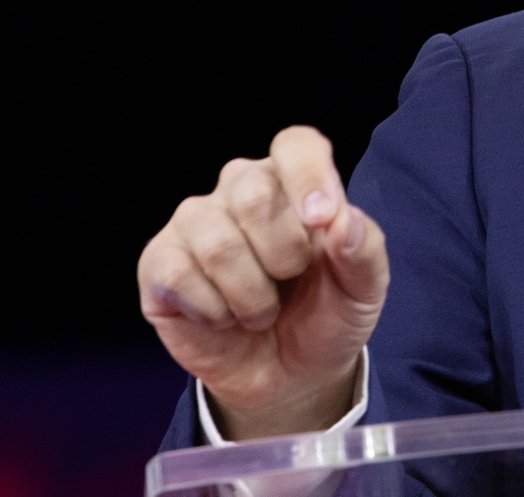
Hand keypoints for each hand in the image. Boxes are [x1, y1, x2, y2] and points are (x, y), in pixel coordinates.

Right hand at [138, 126, 388, 438]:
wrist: (287, 377)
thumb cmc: (326, 316)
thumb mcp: (363, 291)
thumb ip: (364, 250)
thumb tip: (343, 221)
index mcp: (293, 181)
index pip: (295, 145)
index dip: (308, 176)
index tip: (322, 219)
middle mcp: (239, 188)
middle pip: (253, 192)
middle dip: (284, 254)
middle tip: (290, 282)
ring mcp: (195, 222)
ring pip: (218, 243)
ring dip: (251, 296)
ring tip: (261, 311)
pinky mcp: (159, 261)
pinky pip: (179, 275)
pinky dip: (213, 311)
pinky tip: (223, 319)